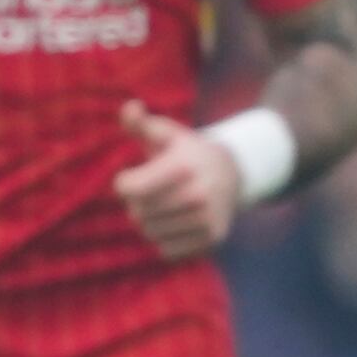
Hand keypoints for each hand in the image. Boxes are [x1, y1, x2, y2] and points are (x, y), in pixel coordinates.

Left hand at [114, 100, 243, 260]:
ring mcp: (206, 219)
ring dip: (150, 222)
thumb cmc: (187, 152)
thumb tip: (131, 106)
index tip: (131, 177)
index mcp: (182, 166)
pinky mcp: (212, 239)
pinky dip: (164, 239)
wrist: (233, 174)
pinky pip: (166, 250)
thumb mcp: (165, 133)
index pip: (129, 189)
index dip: (124, 183)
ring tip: (163, 206)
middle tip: (151, 192)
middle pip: (137, 213)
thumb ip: (140, 122)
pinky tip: (175, 222)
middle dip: (137, 203)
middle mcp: (197, 195)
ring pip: (150, 233)